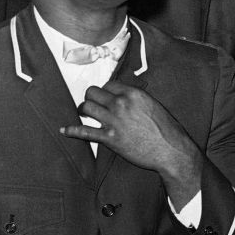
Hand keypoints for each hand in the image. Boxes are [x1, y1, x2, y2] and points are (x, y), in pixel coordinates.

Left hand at [61, 81, 202, 206]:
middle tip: (93, 104)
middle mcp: (121, 103)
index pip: (108, 83)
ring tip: (83, 113)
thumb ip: (137, 99)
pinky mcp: (109, 138)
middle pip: (93, 92)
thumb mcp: (153, 105)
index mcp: (133, 93)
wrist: (170, 150)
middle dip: (91, 97)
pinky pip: (84, 132)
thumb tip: (126, 97)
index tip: (105, 96)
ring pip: (86, 107)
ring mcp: (113, 121)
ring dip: (83, 110)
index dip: (104, 90)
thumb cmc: (166, 129)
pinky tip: (64, 130)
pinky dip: (72, 130)